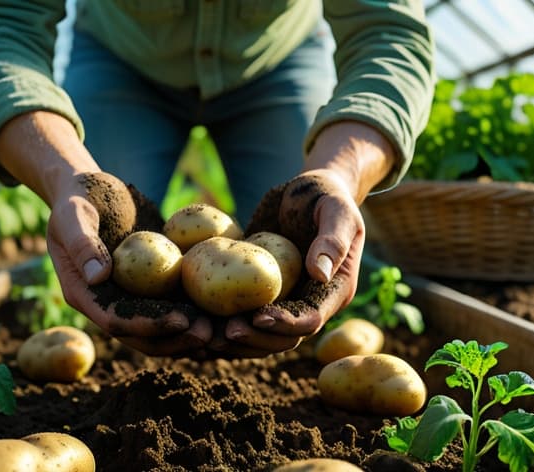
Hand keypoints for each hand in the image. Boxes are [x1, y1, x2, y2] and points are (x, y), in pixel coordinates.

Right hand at [0, 112, 211, 356]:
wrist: (89, 190)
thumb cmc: (77, 197)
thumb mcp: (72, 214)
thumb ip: (82, 243)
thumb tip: (98, 276)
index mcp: (84, 294)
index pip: (117, 321)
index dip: (149, 325)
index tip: (181, 321)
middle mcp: (107, 303)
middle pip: (142, 335)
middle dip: (176, 338)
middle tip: (210, 334)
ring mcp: (128, 297)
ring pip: (160, 327)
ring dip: (188, 333)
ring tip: (221, 330)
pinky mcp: (148, 286)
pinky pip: (171, 305)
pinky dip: (194, 313)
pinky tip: (222, 313)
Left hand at [207, 171, 363, 357]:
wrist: (306, 192)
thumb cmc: (325, 195)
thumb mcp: (336, 210)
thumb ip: (332, 240)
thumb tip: (320, 274)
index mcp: (334, 291)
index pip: (311, 319)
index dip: (285, 324)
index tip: (258, 317)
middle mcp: (310, 303)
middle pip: (284, 338)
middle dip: (255, 338)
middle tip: (225, 331)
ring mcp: (285, 301)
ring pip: (262, 335)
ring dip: (236, 340)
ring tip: (207, 335)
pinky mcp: (262, 294)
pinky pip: (244, 315)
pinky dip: (222, 323)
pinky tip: (197, 321)